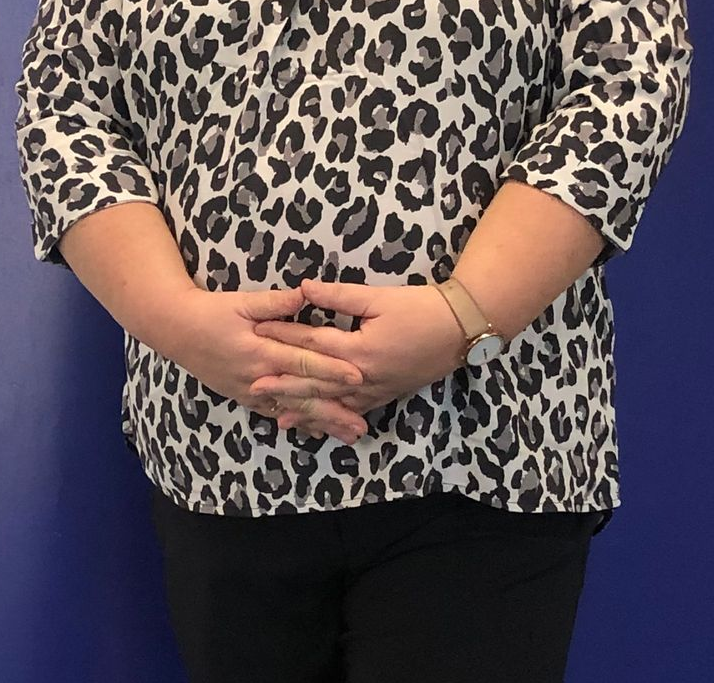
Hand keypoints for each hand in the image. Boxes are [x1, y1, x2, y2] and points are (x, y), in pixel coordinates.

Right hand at [151, 285, 368, 443]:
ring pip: (292, 411)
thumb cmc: (211, 312)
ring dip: (322, 423)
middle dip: (334, 409)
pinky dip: (298, 423)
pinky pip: (276, 413)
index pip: (303, 362)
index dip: (331, 369)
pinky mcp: (246, 398)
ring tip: (349, 435)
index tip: (358, 376)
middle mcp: (258, 377)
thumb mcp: (240, 301)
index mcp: (260, 351)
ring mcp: (251, 392)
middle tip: (362, 425)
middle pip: (303, 395)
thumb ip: (274, 302)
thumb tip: (304, 295)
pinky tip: (318, 432)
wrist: (177, 331)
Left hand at [255, 280, 468, 429]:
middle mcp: (364, 377)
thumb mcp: (378, 298)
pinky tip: (319, 424)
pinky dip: (333, 418)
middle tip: (254, 387)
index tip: (257, 332)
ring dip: (305, 410)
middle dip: (284, 385)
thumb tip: (303, 287)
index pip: (312, 345)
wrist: (459, 330)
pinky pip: (353, 411)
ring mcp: (376, 391)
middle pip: (317, 383)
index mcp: (359, 350)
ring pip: (333, 404)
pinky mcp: (385, 395)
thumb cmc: (419, 309)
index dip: (283, 337)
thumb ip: (339, 295)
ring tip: (278, 417)